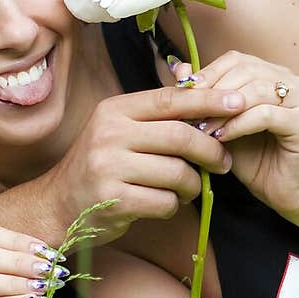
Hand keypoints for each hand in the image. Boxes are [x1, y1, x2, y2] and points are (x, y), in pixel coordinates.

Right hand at [45, 85, 244, 242]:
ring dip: (192, 184)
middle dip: (210, 149)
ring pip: (176, 173)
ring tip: (188, 188)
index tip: (240, 101)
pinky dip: (174, 205)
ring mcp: (108, 167)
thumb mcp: (120, 130)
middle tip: (223, 161)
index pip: (170, 99)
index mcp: (114, 110)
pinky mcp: (113, 200)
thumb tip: (204, 93)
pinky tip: (164, 203)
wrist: (58, 204)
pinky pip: (164, 202)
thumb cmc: (101, 165)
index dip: (209, 99)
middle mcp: (109, 134)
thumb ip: (156, 116)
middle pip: (180, 136)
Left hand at [169, 51, 298, 217]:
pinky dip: (239, 125)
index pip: (236, 60)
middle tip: (190, 114)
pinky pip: (266, 115)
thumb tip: (180, 70)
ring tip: (203, 129)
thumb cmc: (253, 157)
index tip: (183, 95)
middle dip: (213, 92)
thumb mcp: (221, 123)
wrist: (284, 193)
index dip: (208, 74)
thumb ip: (204, 96)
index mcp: (273, 74)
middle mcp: (292, 81)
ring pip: (255, 91)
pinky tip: (222, 137)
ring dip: (222, 110)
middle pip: (245, 71)